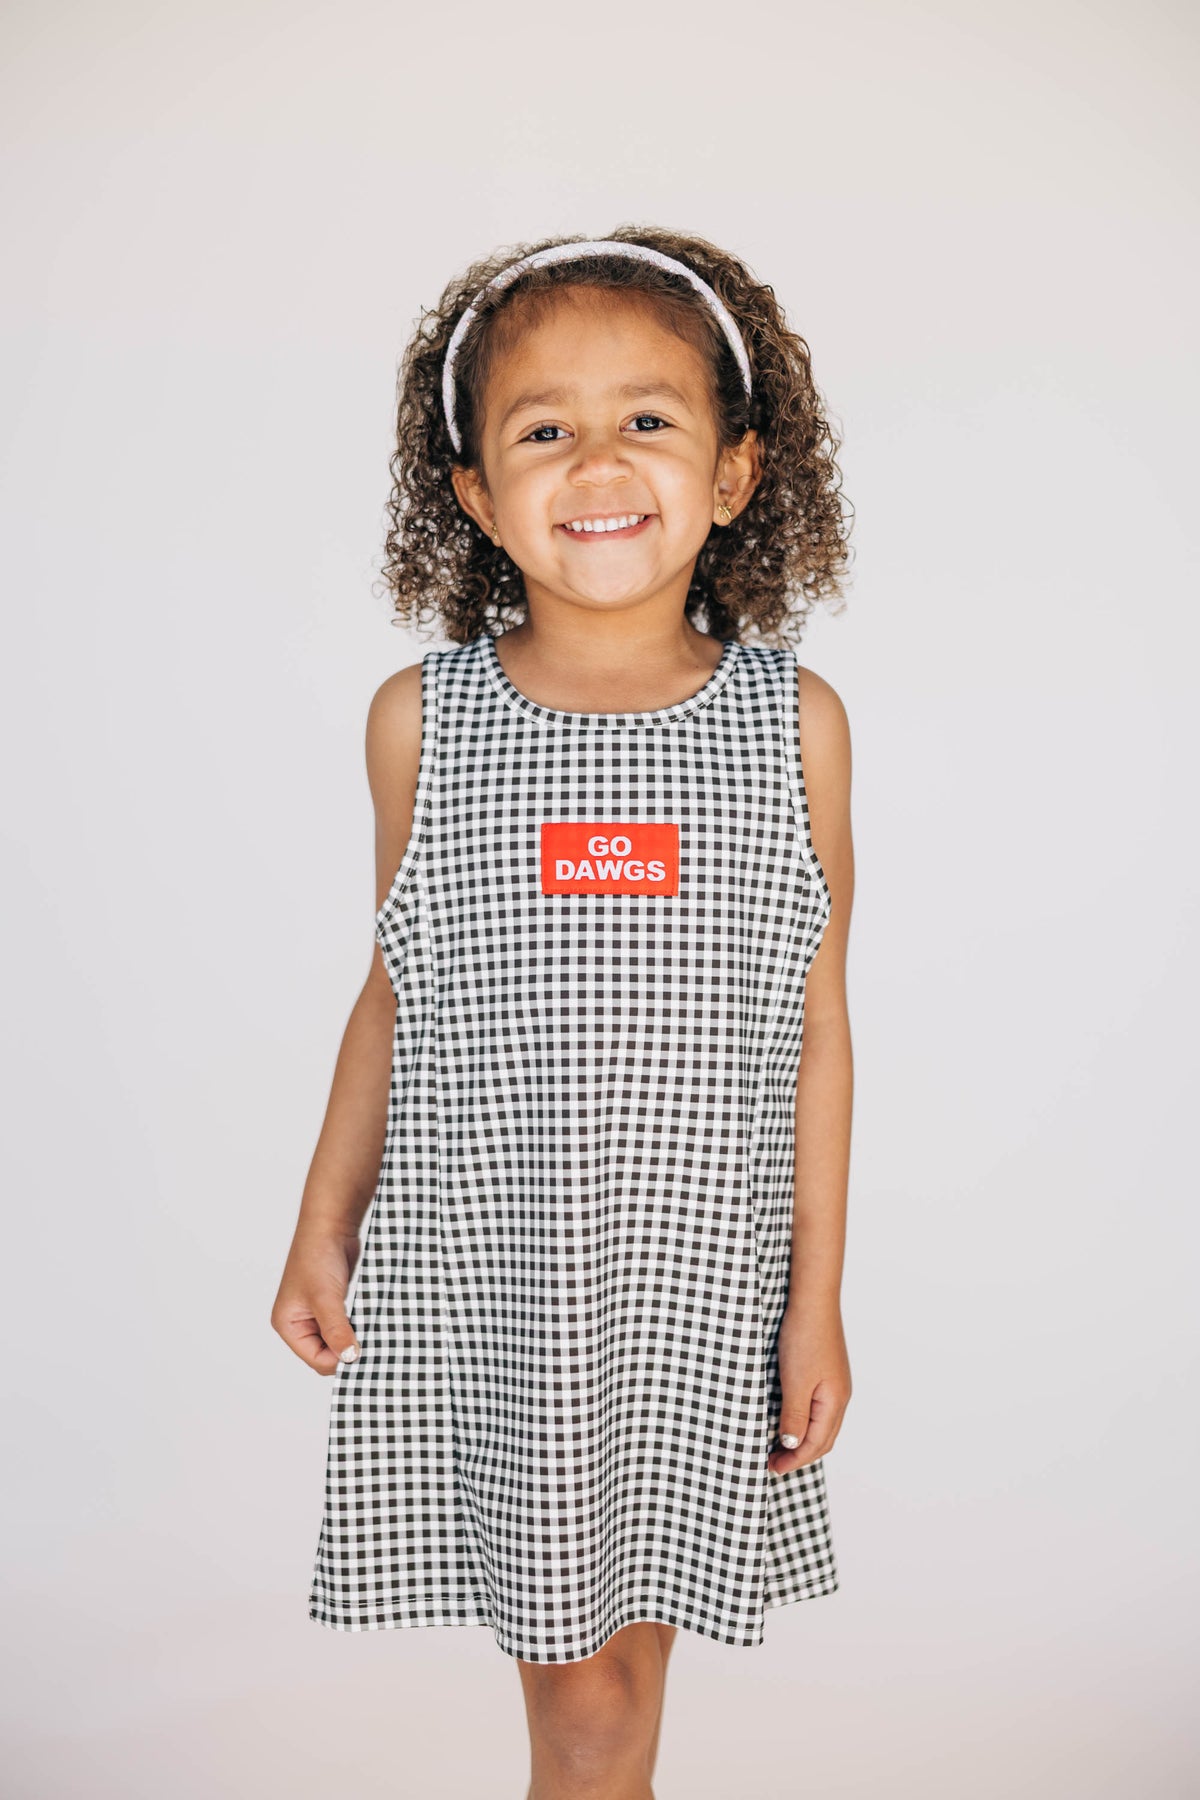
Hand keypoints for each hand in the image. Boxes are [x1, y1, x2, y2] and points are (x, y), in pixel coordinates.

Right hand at [270, 1225, 362, 1374]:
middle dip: (346, 1350)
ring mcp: (316, 1314)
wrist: (332, 1225)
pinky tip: (370, 1323)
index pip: (315, 1359)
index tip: (362, 1353)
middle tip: (371, 1345)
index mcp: (288, 1324)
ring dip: (353, 1339)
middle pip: (326, 1353)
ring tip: (371, 1333)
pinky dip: (357, 1328)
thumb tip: (349, 1358)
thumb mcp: (326, 1298)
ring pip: (338, 1341)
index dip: (338, 1359)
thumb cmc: (318, 1256)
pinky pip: (345, 1326)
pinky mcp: (332, 1305)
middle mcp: (299, 1322)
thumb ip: (336, 1330)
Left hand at [766, 1301, 850, 1476]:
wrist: (813, 1301)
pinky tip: (789, 1419)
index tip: (773, 1468)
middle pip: (823, 1439)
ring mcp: (834, 1384)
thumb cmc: (805, 1339)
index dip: (795, 1459)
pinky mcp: (826, 1372)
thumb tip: (793, 1445)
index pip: (817, 1444)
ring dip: (802, 1440)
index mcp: (835, 1402)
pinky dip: (804, 1422)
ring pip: (821, 1424)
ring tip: (779, 1446)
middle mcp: (839, 1396)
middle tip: (774, 1462)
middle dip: (800, 1454)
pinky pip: (818, 1408)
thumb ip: (795, 1416)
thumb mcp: (796, 1382)